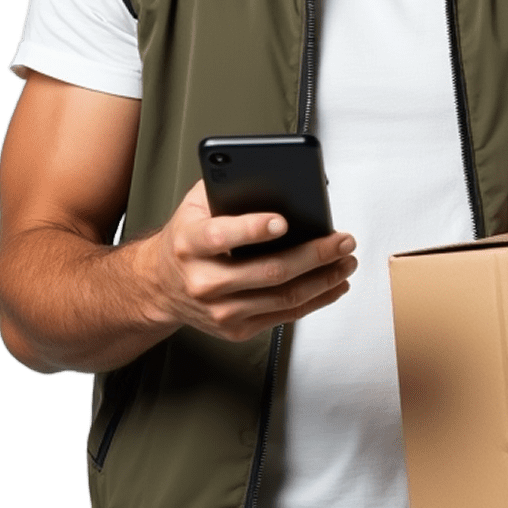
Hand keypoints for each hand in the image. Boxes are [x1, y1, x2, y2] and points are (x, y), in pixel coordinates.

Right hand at [134, 179, 357, 342]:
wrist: (160, 285)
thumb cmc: (187, 236)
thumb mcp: (196, 204)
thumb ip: (229, 186)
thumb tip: (279, 178)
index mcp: (190, 243)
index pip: (220, 237)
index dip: (252, 229)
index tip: (283, 221)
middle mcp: (203, 282)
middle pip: (268, 272)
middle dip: (314, 255)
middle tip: (343, 240)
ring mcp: (221, 311)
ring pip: (283, 297)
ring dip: (324, 279)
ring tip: (346, 260)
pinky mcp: (236, 330)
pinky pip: (285, 316)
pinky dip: (316, 299)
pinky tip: (334, 283)